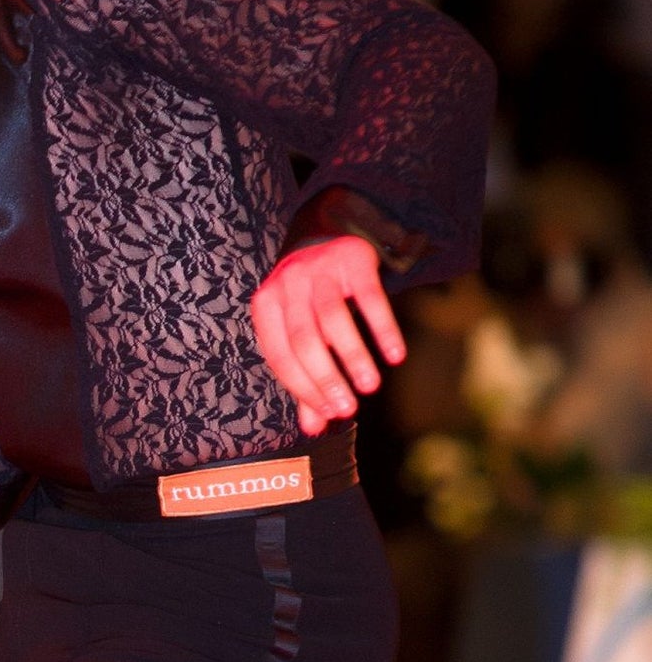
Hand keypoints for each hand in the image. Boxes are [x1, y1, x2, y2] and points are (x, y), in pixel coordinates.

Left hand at [251, 235, 405, 437]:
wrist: (326, 232)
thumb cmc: (306, 297)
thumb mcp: (296, 331)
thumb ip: (304, 378)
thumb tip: (313, 428)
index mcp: (265, 308)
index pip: (280, 357)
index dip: (304, 389)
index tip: (329, 414)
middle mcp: (287, 286)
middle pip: (304, 341)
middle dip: (327, 379)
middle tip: (349, 409)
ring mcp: (319, 270)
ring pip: (334, 321)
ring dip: (353, 357)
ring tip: (370, 386)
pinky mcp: (352, 259)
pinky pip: (370, 298)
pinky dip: (383, 329)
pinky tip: (395, 355)